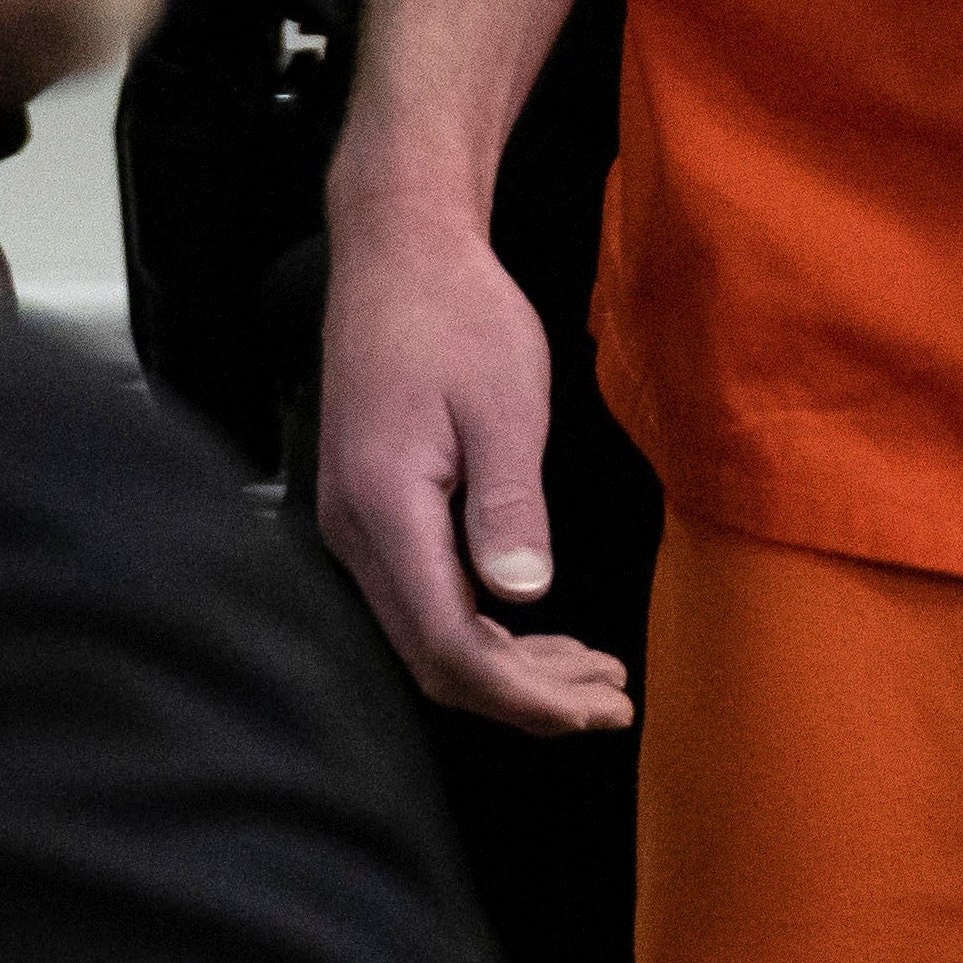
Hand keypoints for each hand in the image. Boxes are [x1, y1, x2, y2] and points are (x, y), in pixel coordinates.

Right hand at [315, 200, 634, 732]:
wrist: (399, 255)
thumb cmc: (456, 315)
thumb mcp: (504, 403)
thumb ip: (508, 505)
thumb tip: (521, 596)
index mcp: (385, 510)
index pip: (449, 647)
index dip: (524, 694)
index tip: (595, 707)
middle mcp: (353, 535)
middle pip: (435, 661)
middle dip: (526, 697)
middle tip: (610, 703)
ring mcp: (354, 529)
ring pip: (428, 638)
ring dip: (512, 668)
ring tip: (593, 677)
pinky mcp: (371, 516)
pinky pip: (424, 601)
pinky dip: (487, 629)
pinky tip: (539, 630)